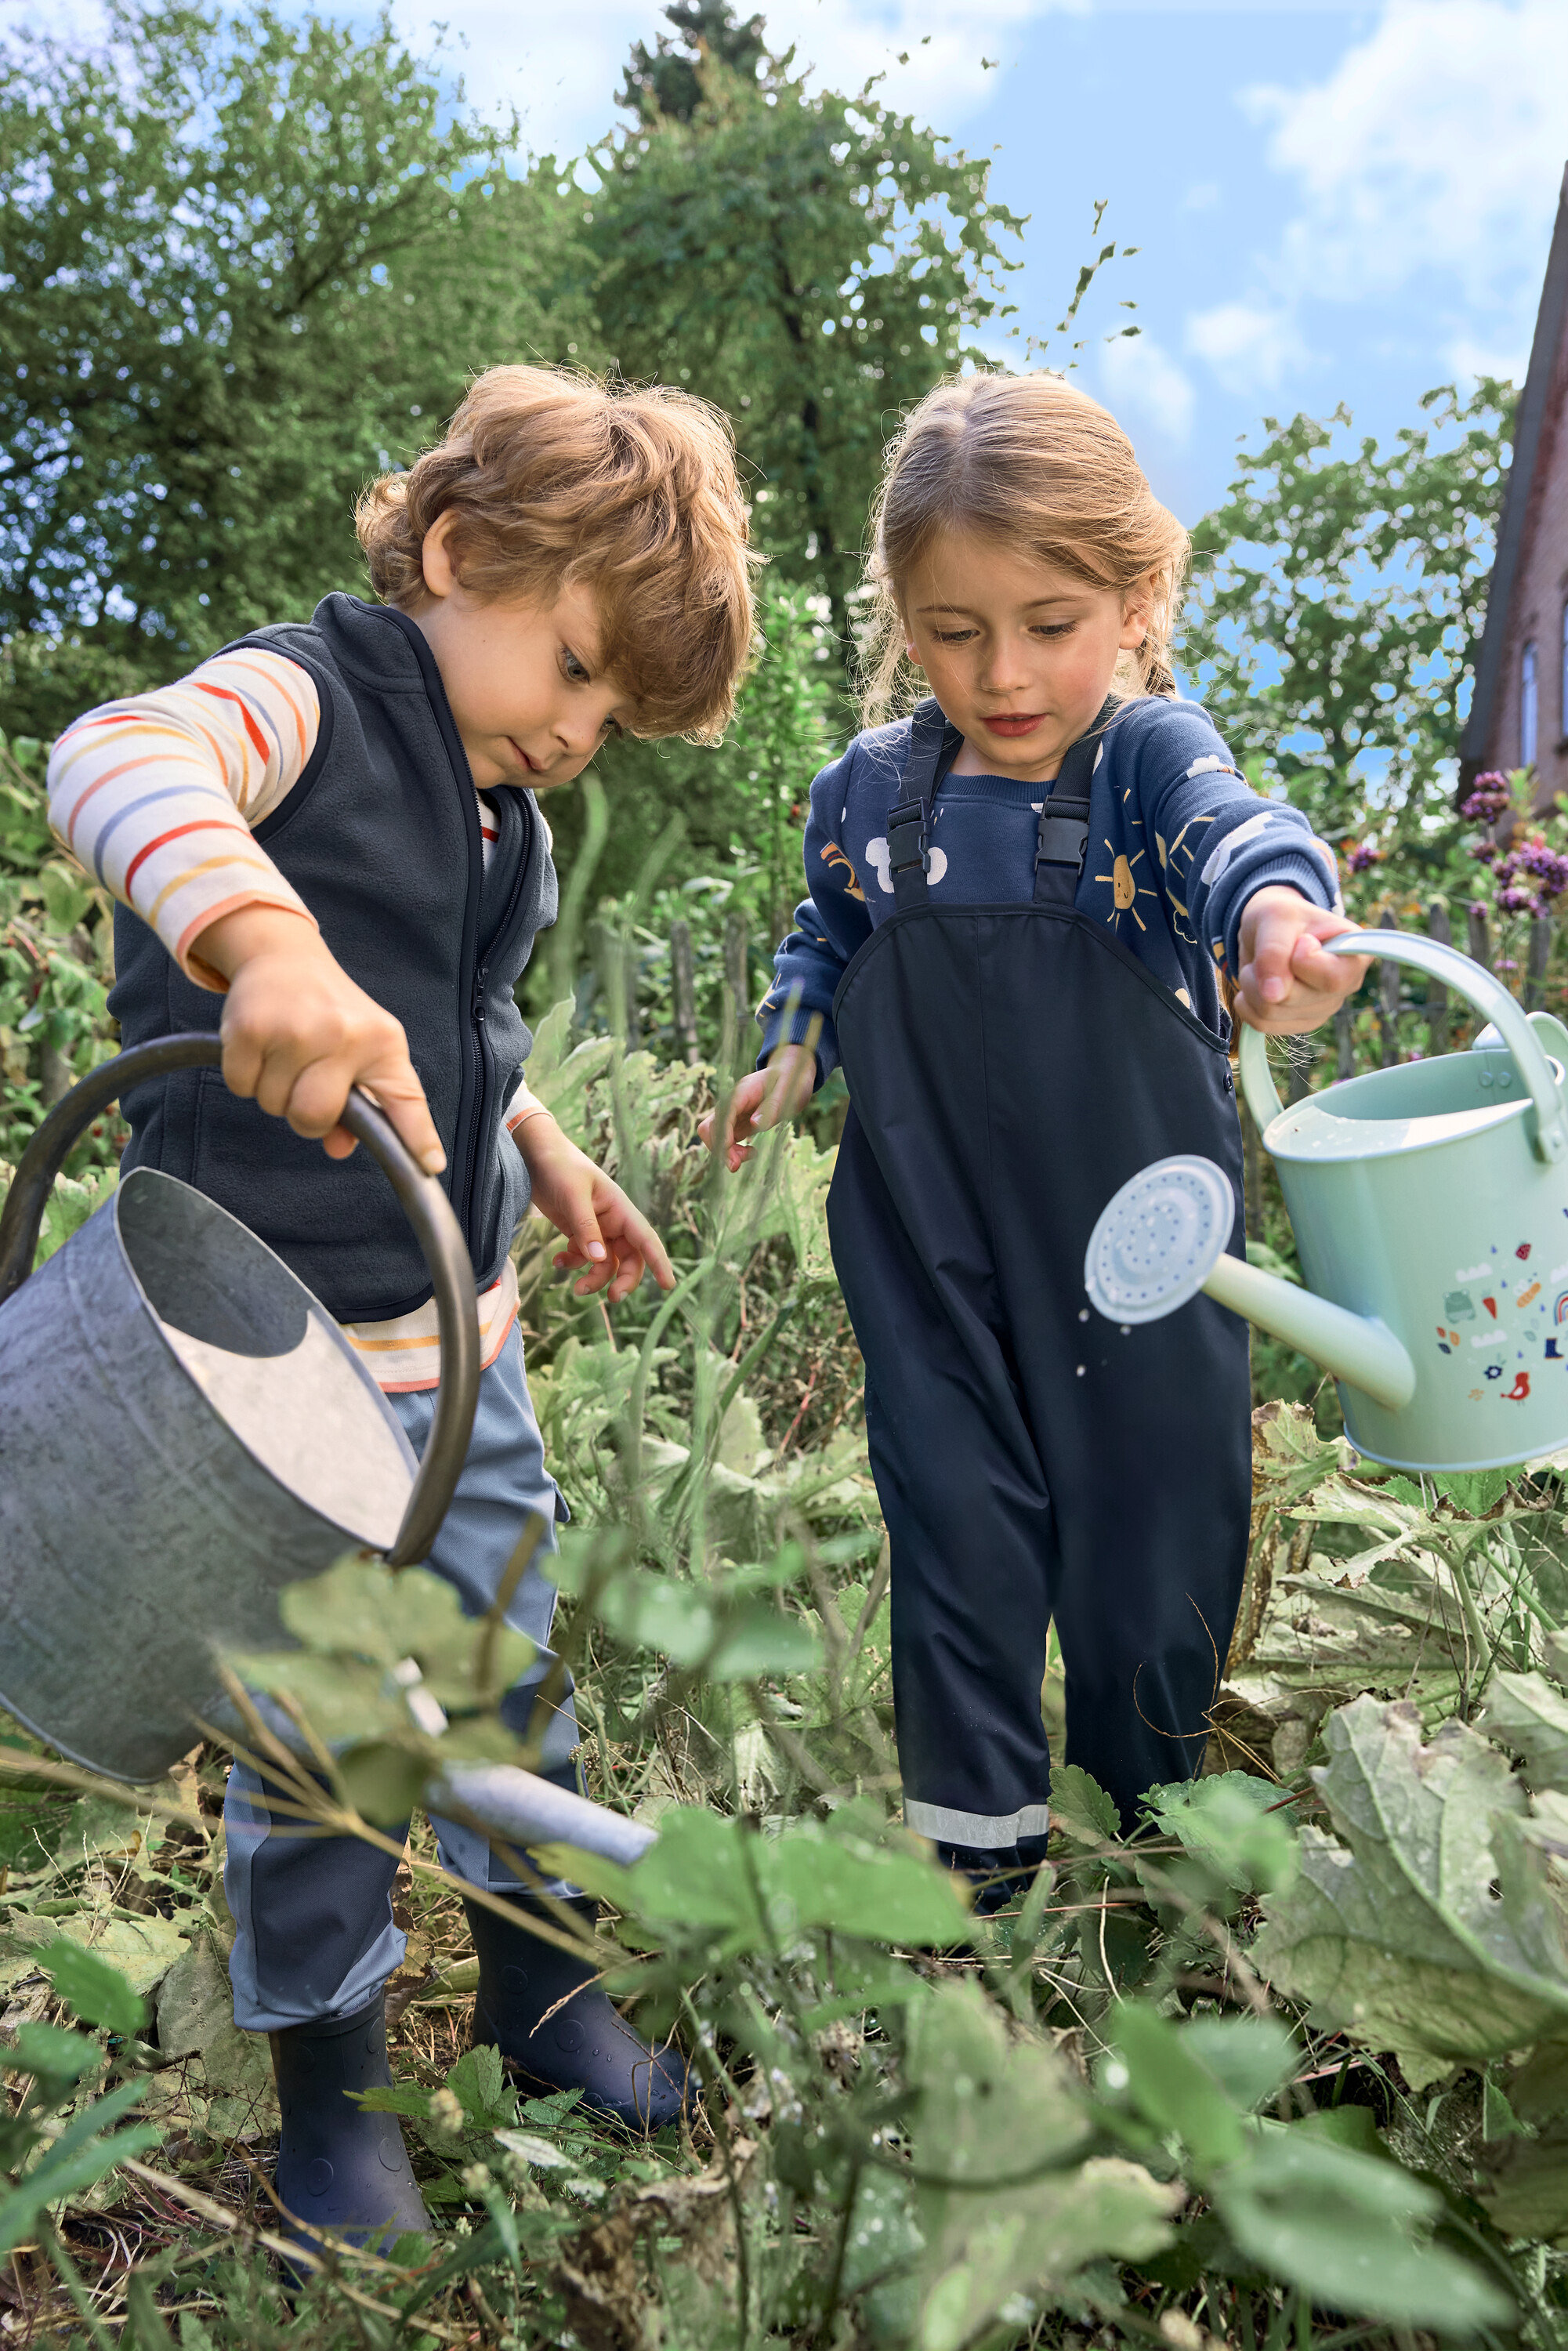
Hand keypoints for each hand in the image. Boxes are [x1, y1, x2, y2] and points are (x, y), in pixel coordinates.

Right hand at [195, 904, 444, 1172]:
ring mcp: (295, 1030)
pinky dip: (244, 1076)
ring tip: (284, 1054)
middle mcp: (344, 1035)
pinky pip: (241, 1086)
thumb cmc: (330, 1011)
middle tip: (305, 1083)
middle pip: (313, 1118)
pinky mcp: (251, 1028)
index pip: (405, 1099)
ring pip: (273, 1105)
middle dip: (304, 1115)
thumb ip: (362, 1103)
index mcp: (383, 1044)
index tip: (431, 1165)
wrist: (284, 956)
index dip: (417, 1138)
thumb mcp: (362, 1049)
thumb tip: (340, 1147)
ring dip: (272, 1091)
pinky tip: (261, 1046)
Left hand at [515, 1112, 674, 1299]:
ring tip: (575, 1289)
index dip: (659, 1262)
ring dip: (594, 1278)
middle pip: (629, 1258)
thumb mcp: (573, 1195)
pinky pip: (584, 1257)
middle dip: (623, 1280)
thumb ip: (586, 1228)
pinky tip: (557, 1262)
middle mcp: (612, 1221)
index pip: (645, 1239)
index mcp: (620, 1208)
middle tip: (612, 1298)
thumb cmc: (559, 1167)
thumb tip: (600, 1260)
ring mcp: (596, 1228)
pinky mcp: (578, 1232)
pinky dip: (573, 1265)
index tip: (668, 1285)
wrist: (535, 1154)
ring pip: (606, 1263)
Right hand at [698, 1042, 816, 1171]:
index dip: (723, 1137)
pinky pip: (725, 1141)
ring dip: (726, 1152)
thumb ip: (772, 1106)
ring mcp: (733, 1114)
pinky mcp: (737, 1123)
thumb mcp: (789, 1091)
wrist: (791, 1073)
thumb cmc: (792, 1079)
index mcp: (742, 1092)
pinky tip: (751, 1151)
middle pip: (709, 1128)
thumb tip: (754, 1124)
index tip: (733, 1157)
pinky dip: (733, 1151)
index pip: (722, 1115)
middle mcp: (731, 1103)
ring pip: (715, 1137)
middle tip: (738, 1164)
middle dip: (720, 1149)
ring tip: (750, 1154)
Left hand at [1235, 888, 1370, 1033]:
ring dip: (1251, 986)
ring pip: (1272, 1013)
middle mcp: (1346, 986)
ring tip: (1262, 964)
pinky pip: (1262, 1024)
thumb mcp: (1277, 918)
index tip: (1300, 940)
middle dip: (1265, 972)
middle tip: (1268, 949)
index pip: (1332, 978)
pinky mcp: (1300, 1022)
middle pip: (1293, 998)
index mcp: (1355, 955)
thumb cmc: (1283, 917)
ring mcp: (1323, 1008)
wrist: (1272, 929)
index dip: (1303, 963)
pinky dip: (1247, 1003)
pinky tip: (1256, 984)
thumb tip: (1273, 996)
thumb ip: (1275, 951)